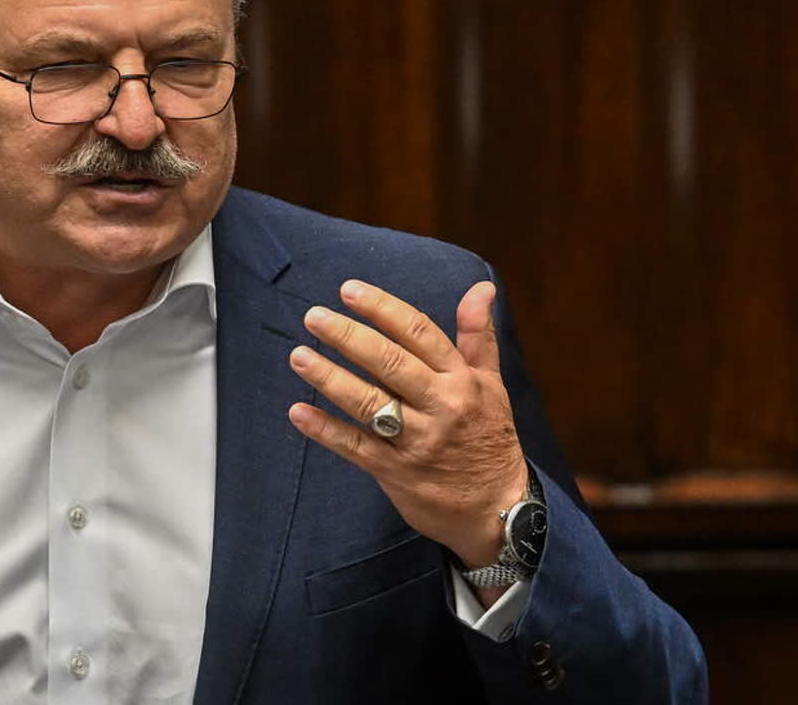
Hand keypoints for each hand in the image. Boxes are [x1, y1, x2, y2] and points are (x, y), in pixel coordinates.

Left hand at [285, 280, 527, 570]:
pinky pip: (355, 447)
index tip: (348, 290)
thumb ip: (478, 335)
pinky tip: (298, 412)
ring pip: (368, 402)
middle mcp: (440, 406)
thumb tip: (481, 287)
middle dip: (348, 336)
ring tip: (299, 356)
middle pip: (388, 362)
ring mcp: (417, 440)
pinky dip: (325, 430)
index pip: (418, 333)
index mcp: (460, 379)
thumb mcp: (491, 384)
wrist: (500, 509)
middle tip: (314, 316)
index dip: (382, 308)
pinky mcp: (396, 472)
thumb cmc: (490, 437)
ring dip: (329, 377)